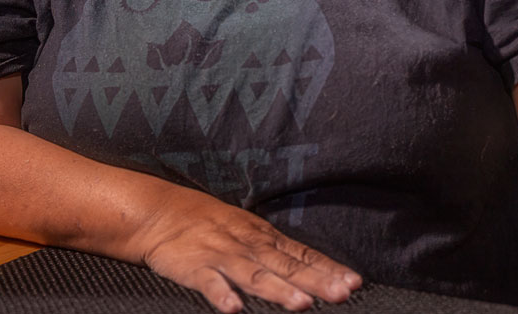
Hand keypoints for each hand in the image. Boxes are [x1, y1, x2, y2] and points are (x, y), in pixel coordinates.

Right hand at [133, 186, 360, 311]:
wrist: (162, 214)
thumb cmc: (212, 226)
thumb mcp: (251, 234)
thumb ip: (280, 255)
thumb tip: (316, 273)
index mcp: (266, 239)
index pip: (304, 255)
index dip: (329, 270)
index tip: (355, 283)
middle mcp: (250, 246)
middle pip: (288, 266)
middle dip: (316, 281)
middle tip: (342, 294)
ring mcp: (223, 256)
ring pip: (255, 275)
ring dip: (279, 290)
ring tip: (301, 305)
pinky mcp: (195, 267)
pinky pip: (210, 283)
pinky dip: (222, 295)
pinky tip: (235, 310)